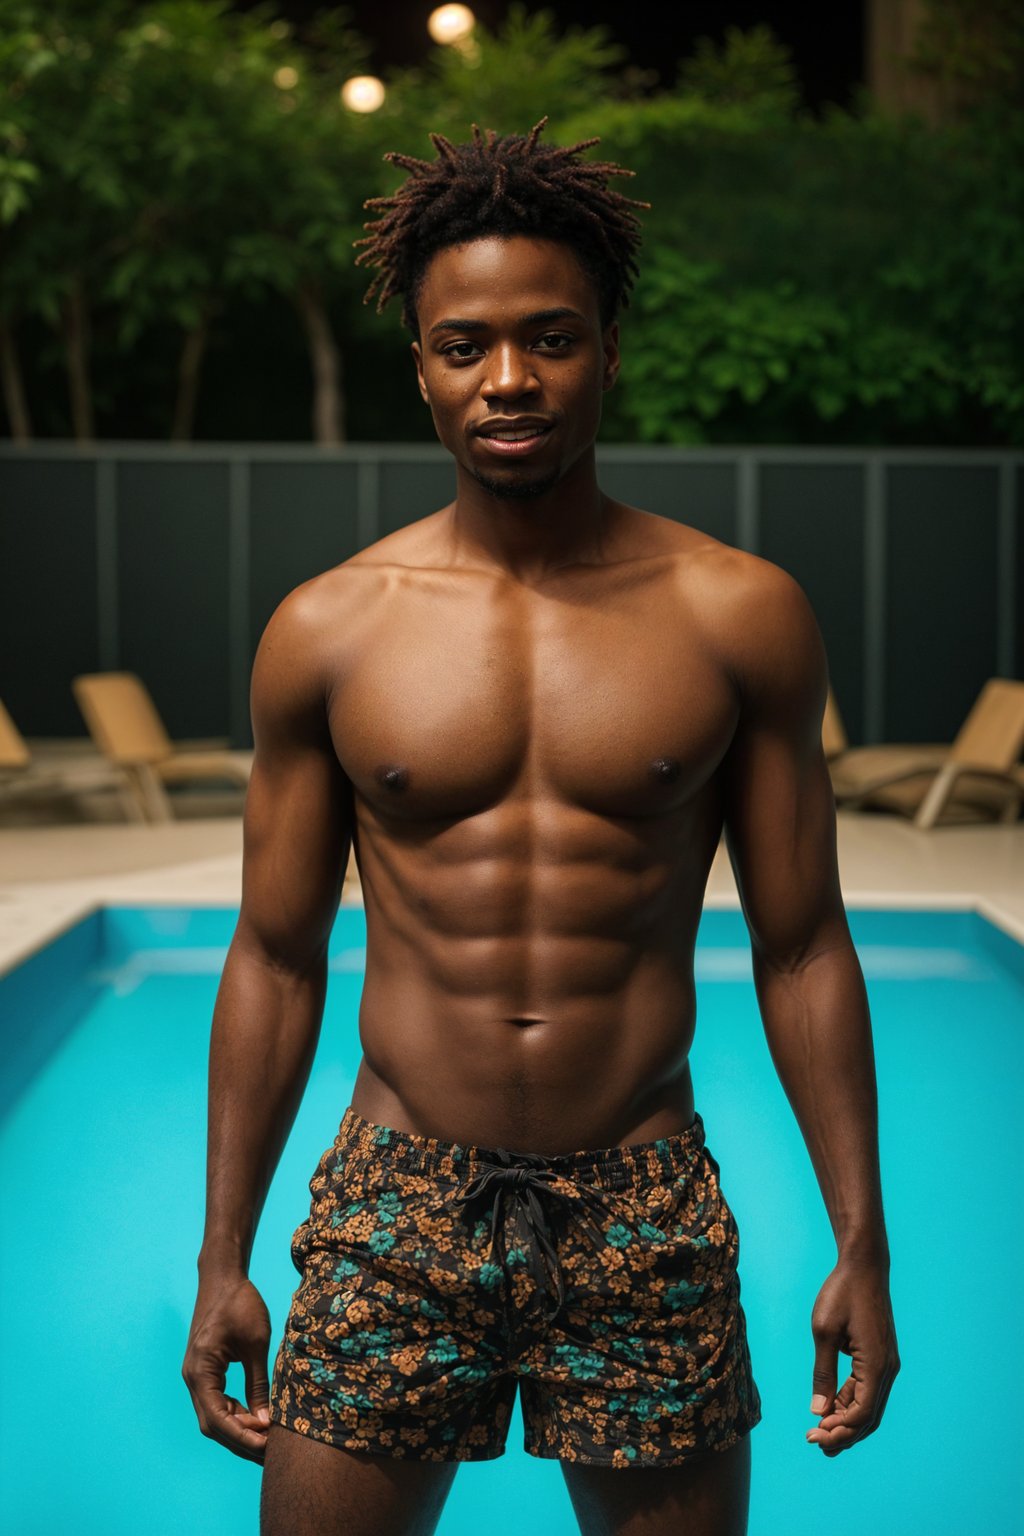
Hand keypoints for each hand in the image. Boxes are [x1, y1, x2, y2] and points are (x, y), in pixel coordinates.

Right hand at [182, 1272, 272, 1463]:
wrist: (223, 1277)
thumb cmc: (241, 1303)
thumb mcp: (256, 1343)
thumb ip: (258, 1383)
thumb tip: (265, 1421)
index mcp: (201, 1371)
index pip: (217, 1418)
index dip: (242, 1437)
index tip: (266, 1448)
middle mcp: (193, 1378)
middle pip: (213, 1424)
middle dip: (241, 1441)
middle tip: (270, 1453)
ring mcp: (197, 1376)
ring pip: (214, 1416)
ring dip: (239, 1430)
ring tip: (267, 1441)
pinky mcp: (205, 1372)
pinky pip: (217, 1402)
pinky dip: (236, 1415)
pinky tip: (257, 1420)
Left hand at [806, 1257, 899, 1455]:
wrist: (863, 1266)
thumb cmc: (841, 1293)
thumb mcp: (824, 1331)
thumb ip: (823, 1373)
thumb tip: (818, 1411)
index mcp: (876, 1365)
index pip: (860, 1415)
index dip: (837, 1431)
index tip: (811, 1435)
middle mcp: (887, 1369)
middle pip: (868, 1418)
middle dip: (843, 1435)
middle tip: (815, 1444)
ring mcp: (886, 1364)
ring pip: (869, 1406)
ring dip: (847, 1421)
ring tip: (821, 1433)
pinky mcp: (880, 1357)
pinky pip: (867, 1389)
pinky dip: (850, 1402)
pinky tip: (830, 1408)